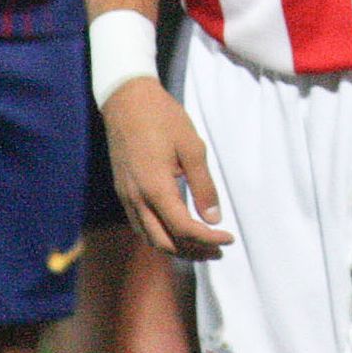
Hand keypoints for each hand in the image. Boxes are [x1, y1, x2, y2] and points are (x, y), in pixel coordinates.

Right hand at [103, 78, 233, 259]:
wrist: (126, 101)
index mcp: (156, 188)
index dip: (208, 238)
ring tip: (202, 245)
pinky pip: (140, 226)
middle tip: (218, 250)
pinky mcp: (123, 192)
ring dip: (176, 247)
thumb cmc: (163, 119)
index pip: (184, 229)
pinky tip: (177, 230)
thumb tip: (214, 218)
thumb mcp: (192, 147)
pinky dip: (160, 235)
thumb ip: (203, 185)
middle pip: (164, 242)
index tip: (229, 238)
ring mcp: (126, 197)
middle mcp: (137, 199)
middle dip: (193, 251)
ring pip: (149, 238)